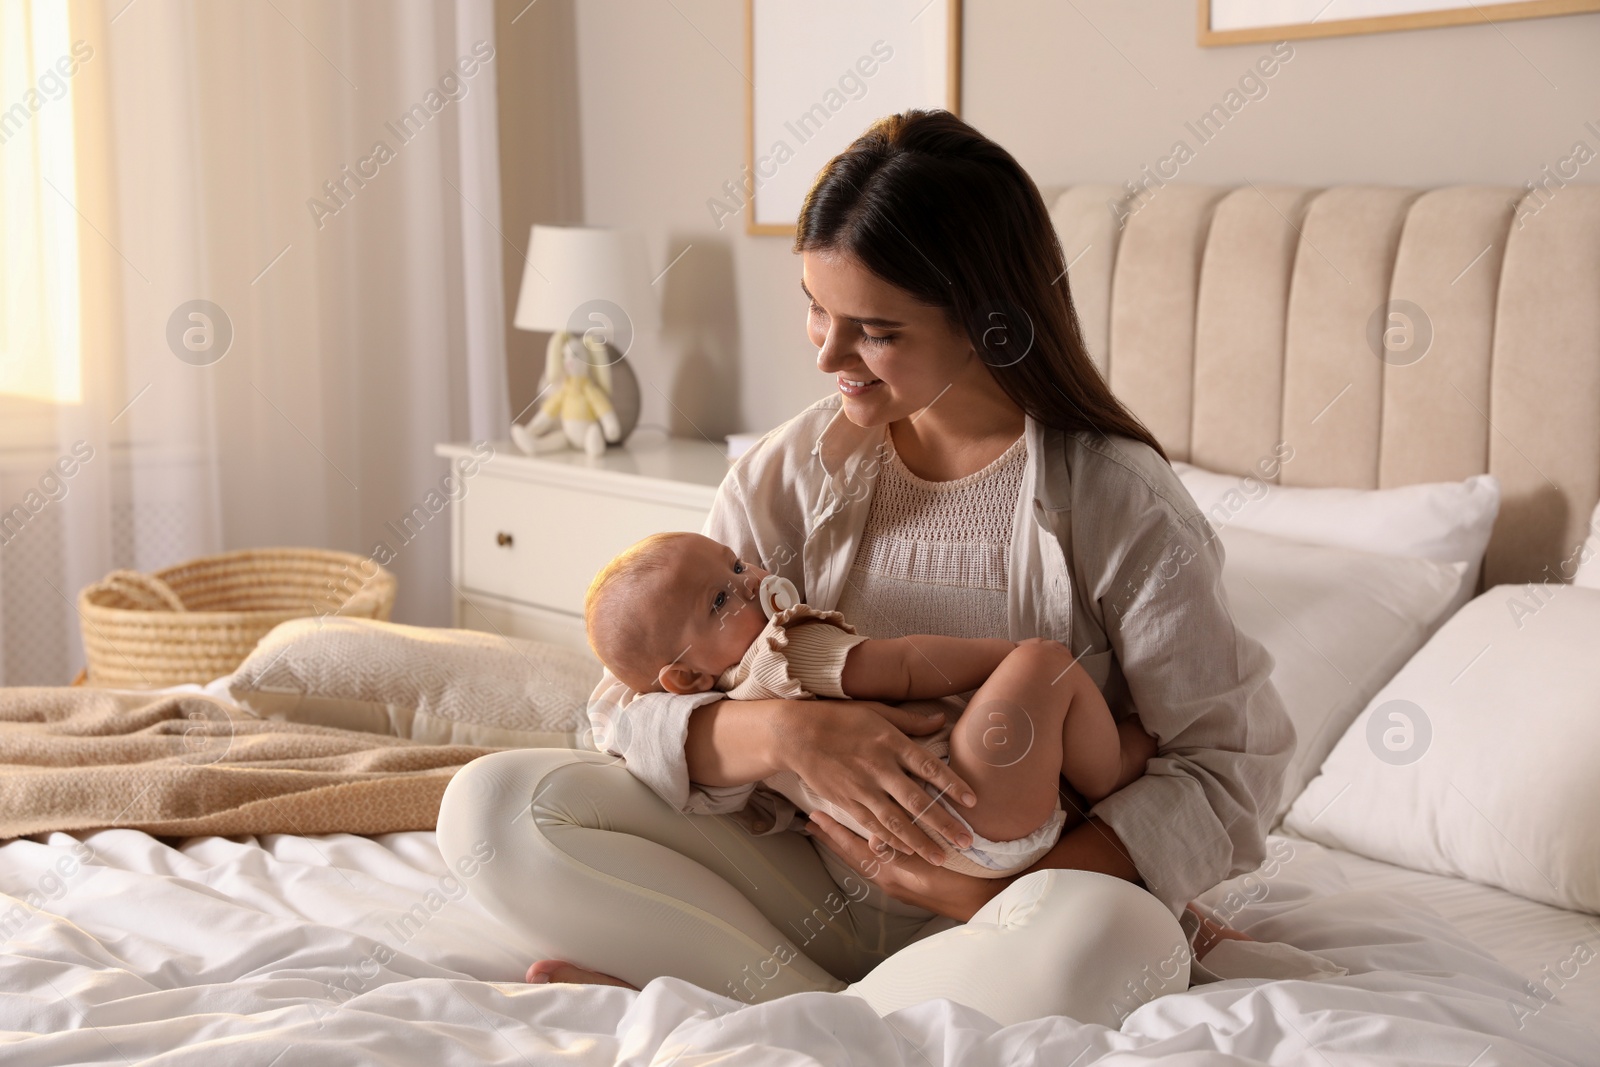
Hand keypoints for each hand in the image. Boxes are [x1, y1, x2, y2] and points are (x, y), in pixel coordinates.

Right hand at [773, 699, 978, 865]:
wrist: (797, 734)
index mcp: (891, 742)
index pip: (929, 767)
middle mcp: (879, 768)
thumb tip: (942, 719)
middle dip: (943, 824)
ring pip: (896, 821)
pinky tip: (906, 851)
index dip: (952, 785)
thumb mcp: (877, 710)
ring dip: (920, 841)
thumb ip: (911, 720)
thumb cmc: (839, 717)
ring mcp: (862, 788)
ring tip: (941, 857)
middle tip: (966, 842)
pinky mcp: (847, 802)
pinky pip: (872, 826)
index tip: (973, 801)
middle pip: (917, 801)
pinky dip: (890, 840)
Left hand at [805, 810, 1003, 920]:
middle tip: (812, 821)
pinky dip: (868, 848)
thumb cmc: (967, 881)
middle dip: (834, 838)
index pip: (854, 850)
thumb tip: (871, 838)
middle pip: (855, 855)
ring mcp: (901, 883)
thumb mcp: (934, 867)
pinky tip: (868, 839)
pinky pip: (881, 862)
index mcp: (893, 874)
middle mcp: (891, 880)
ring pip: (866, 858)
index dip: (834, 833)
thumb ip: (903, 852)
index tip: (814, 818)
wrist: (991, 902)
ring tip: (831, 828)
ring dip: (849, 842)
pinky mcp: (913, 882)